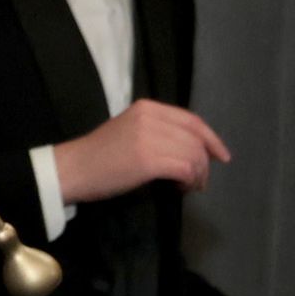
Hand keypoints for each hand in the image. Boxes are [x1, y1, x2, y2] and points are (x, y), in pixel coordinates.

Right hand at [53, 99, 231, 201]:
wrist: (72, 169)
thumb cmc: (101, 155)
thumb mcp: (131, 129)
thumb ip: (160, 131)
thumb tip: (195, 147)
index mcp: (148, 107)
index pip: (193, 121)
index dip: (212, 139)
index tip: (222, 156)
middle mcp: (151, 118)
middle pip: (197, 140)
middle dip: (204, 164)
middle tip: (199, 182)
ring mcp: (149, 138)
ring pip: (194, 156)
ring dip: (197, 175)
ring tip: (187, 186)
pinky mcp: (148, 160)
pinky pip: (185, 169)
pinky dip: (189, 181)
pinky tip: (179, 187)